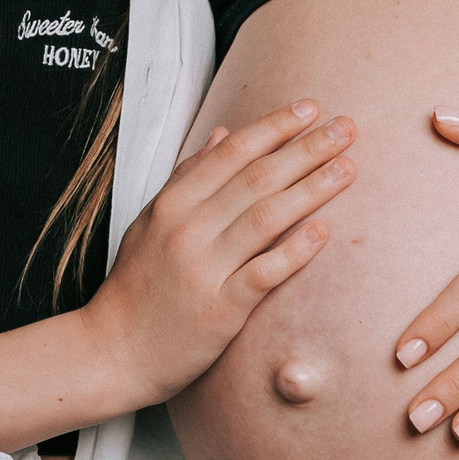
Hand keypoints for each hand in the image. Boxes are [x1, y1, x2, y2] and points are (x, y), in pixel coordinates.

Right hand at [92, 104, 356, 410]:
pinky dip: (295, 250)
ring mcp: (203, 269)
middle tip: (346, 127)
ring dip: (312, 189)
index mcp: (173, 203)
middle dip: (306, 148)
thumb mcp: (151, 221)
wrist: (110, 352)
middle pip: (257, 178)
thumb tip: (224, 132)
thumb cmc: (136, 286)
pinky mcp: (219, 311)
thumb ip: (189, 176)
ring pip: (266, 218)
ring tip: (347, 167)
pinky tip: (324, 231)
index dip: (275, 126)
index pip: (233, 152)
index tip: (311, 107)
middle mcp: (188, 229)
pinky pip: (263, 273)